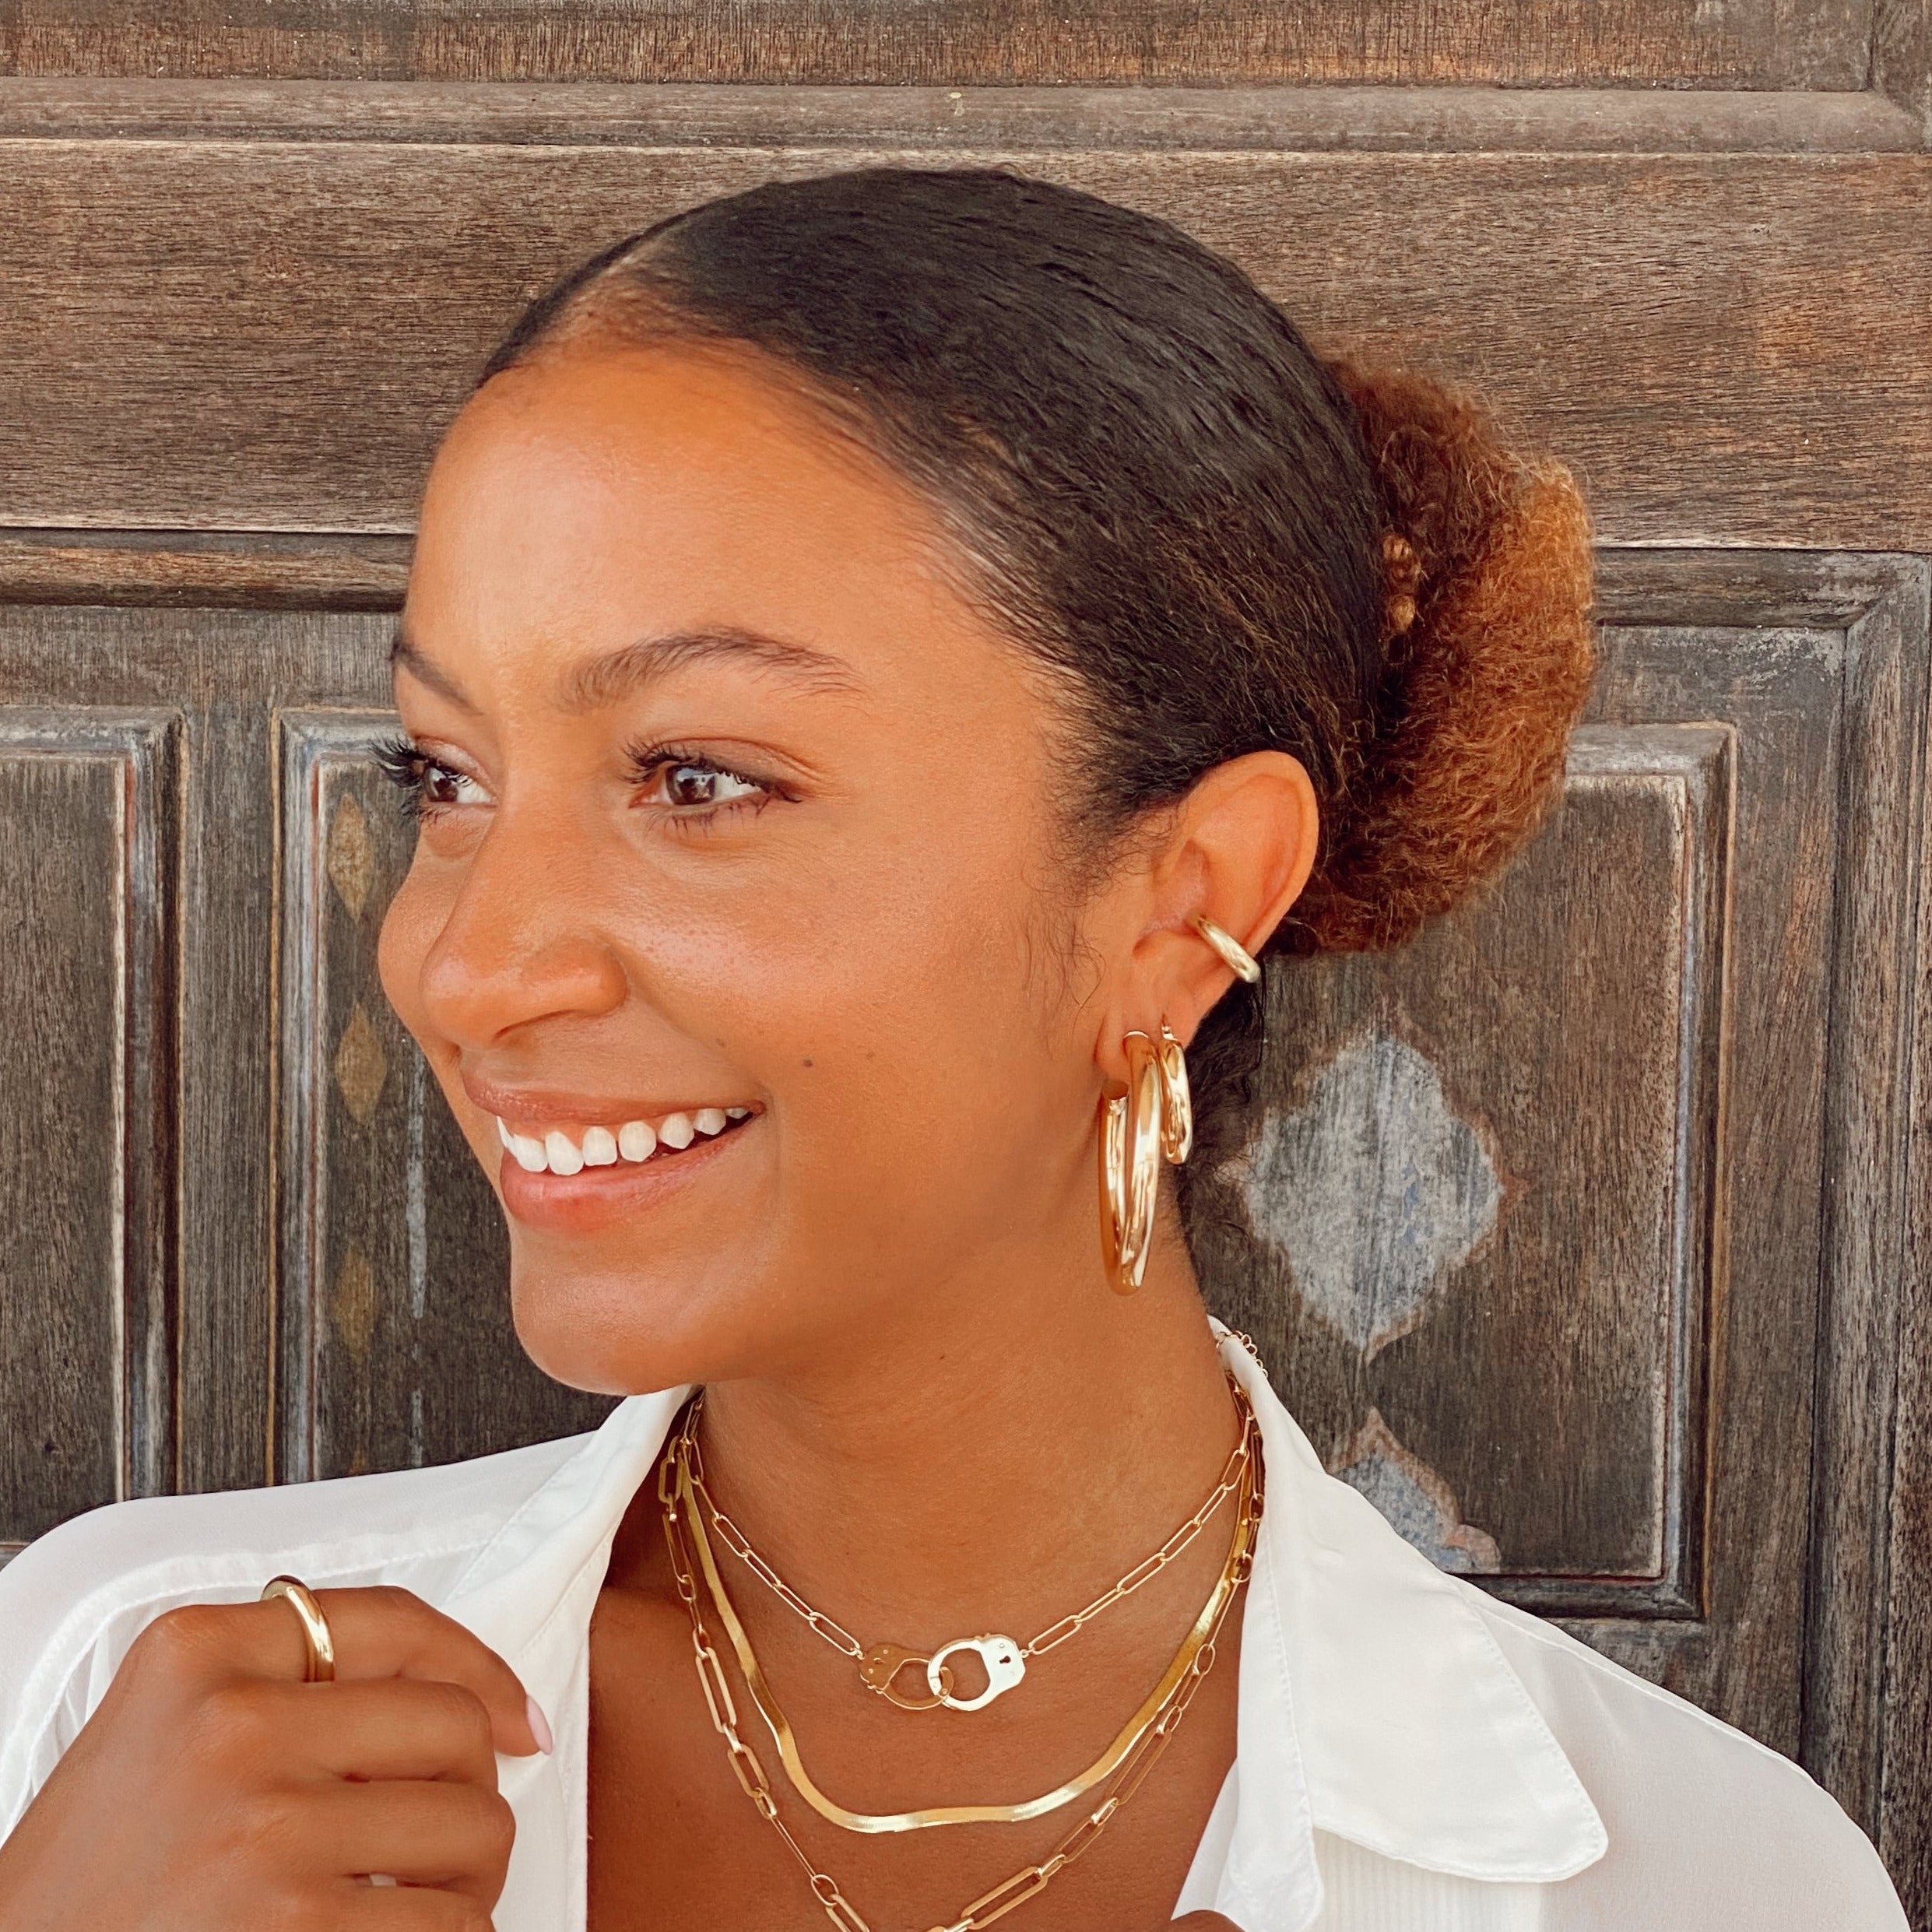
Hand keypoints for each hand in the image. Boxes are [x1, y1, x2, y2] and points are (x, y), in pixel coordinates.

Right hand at [0, 1584, 545, 1929]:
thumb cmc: (98, 1879)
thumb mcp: (164, 1731)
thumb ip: (282, 1686)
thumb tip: (466, 1702)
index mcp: (197, 1652)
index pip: (397, 1621)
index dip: (482, 1669)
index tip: (521, 1719)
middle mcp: (231, 1724)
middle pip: (455, 1726)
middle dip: (473, 1792)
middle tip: (446, 1846)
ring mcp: (262, 1828)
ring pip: (472, 1826)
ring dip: (470, 1879)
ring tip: (421, 1905)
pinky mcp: (291, 1929)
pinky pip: (446, 1924)